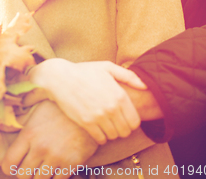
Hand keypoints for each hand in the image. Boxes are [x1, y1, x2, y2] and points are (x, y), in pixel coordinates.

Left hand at [1, 100, 97, 178]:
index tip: (15, 164)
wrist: (88, 110)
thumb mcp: (38, 108)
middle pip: (22, 177)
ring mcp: (56, 157)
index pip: (8, 163)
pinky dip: (55, 178)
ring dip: (40, 177)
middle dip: (24, 174)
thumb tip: (6, 124)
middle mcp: (40, 148)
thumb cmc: (60, 108)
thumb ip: (21, 120)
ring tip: (44, 167)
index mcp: (29, 133)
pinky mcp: (71, 164)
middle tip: (30, 167)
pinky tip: (57, 170)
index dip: (9, 167)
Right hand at [26, 59, 145, 144]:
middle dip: (122, 129)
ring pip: (113, 137)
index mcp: (119, 95)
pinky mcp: (86, 123)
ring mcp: (99, 116)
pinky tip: (96, 128)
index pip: (135, 121)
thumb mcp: (107, 67)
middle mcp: (111, 107)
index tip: (124, 118)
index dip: (131, 123)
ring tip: (105, 124)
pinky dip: (100, 137)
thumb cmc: (84, 71)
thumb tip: (145, 85)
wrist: (60, 77)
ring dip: (111, 133)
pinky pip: (101, 139)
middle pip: (126, 132)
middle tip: (114, 123)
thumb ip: (128, 76)